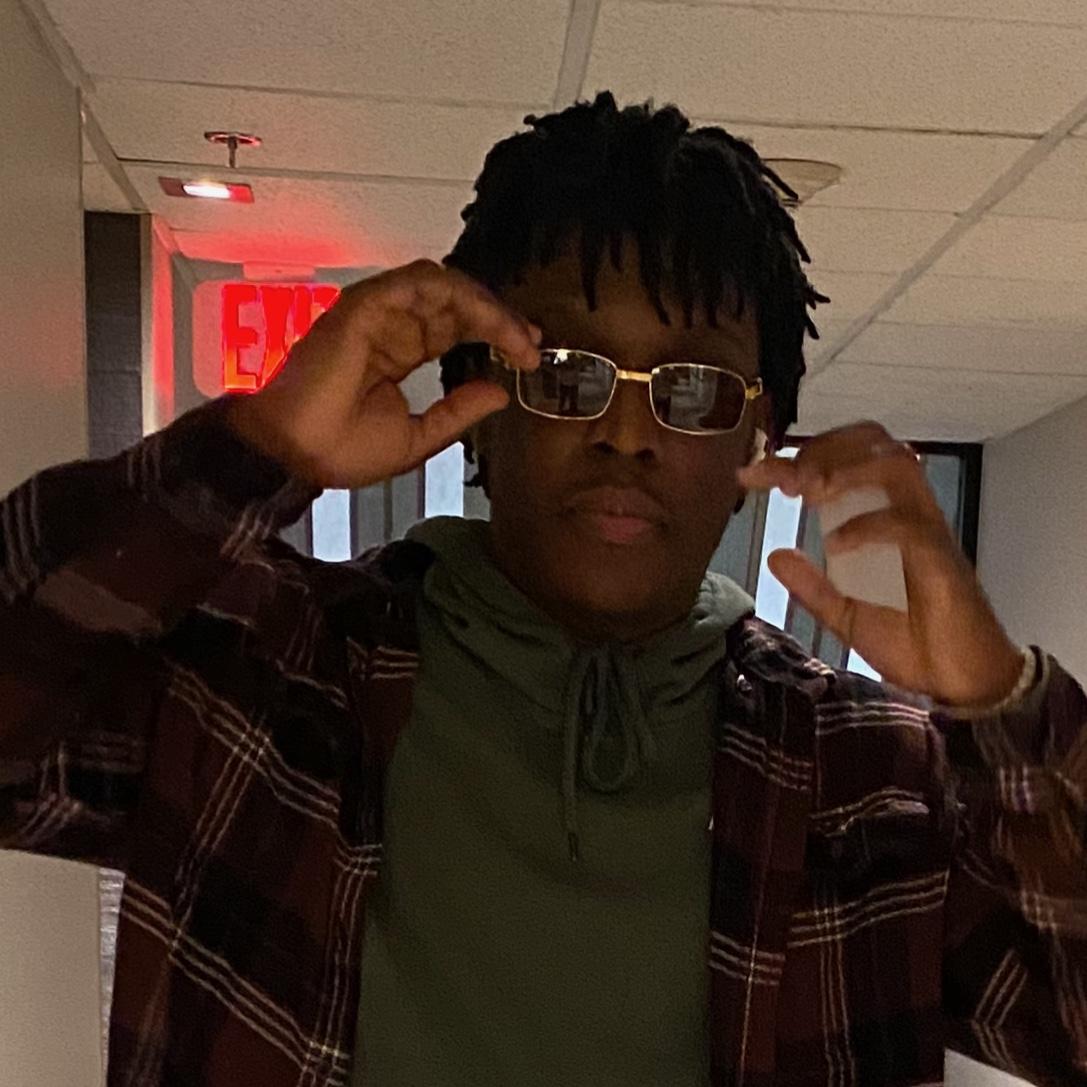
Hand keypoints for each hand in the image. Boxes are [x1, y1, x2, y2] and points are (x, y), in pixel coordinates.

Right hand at [228, 260, 540, 488]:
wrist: (293, 456)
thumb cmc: (339, 450)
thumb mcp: (419, 437)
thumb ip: (458, 411)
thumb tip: (499, 392)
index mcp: (399, 352)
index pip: (454, 327)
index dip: (493, 334)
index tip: (527, 356)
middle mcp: (390, 327)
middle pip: (455, 302)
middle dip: (499, 318)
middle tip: (531, 342)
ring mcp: (377, 314)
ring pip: (444, 286)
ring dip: (486, 307)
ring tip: (516, 337)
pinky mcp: (365, 307)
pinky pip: (421, 283)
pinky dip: (461, 296)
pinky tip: (488, 322)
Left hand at [737, 422, 1022, 707]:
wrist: (958, 684)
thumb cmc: (914, 644)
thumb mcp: (846, 616)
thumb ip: (812, 586)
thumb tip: (776, 555)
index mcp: (883, 519)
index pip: (844, 463)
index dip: (795, 458)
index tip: (751, 474)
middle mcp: (907, 513)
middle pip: (873, 443)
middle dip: (822, 448)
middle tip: (786, 478)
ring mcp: (926, 532)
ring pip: (896, 465)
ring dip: (846, 470)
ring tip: (810, 492)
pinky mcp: (941, 560)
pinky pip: (907, 524)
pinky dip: (866, 526)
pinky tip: (836, 546)